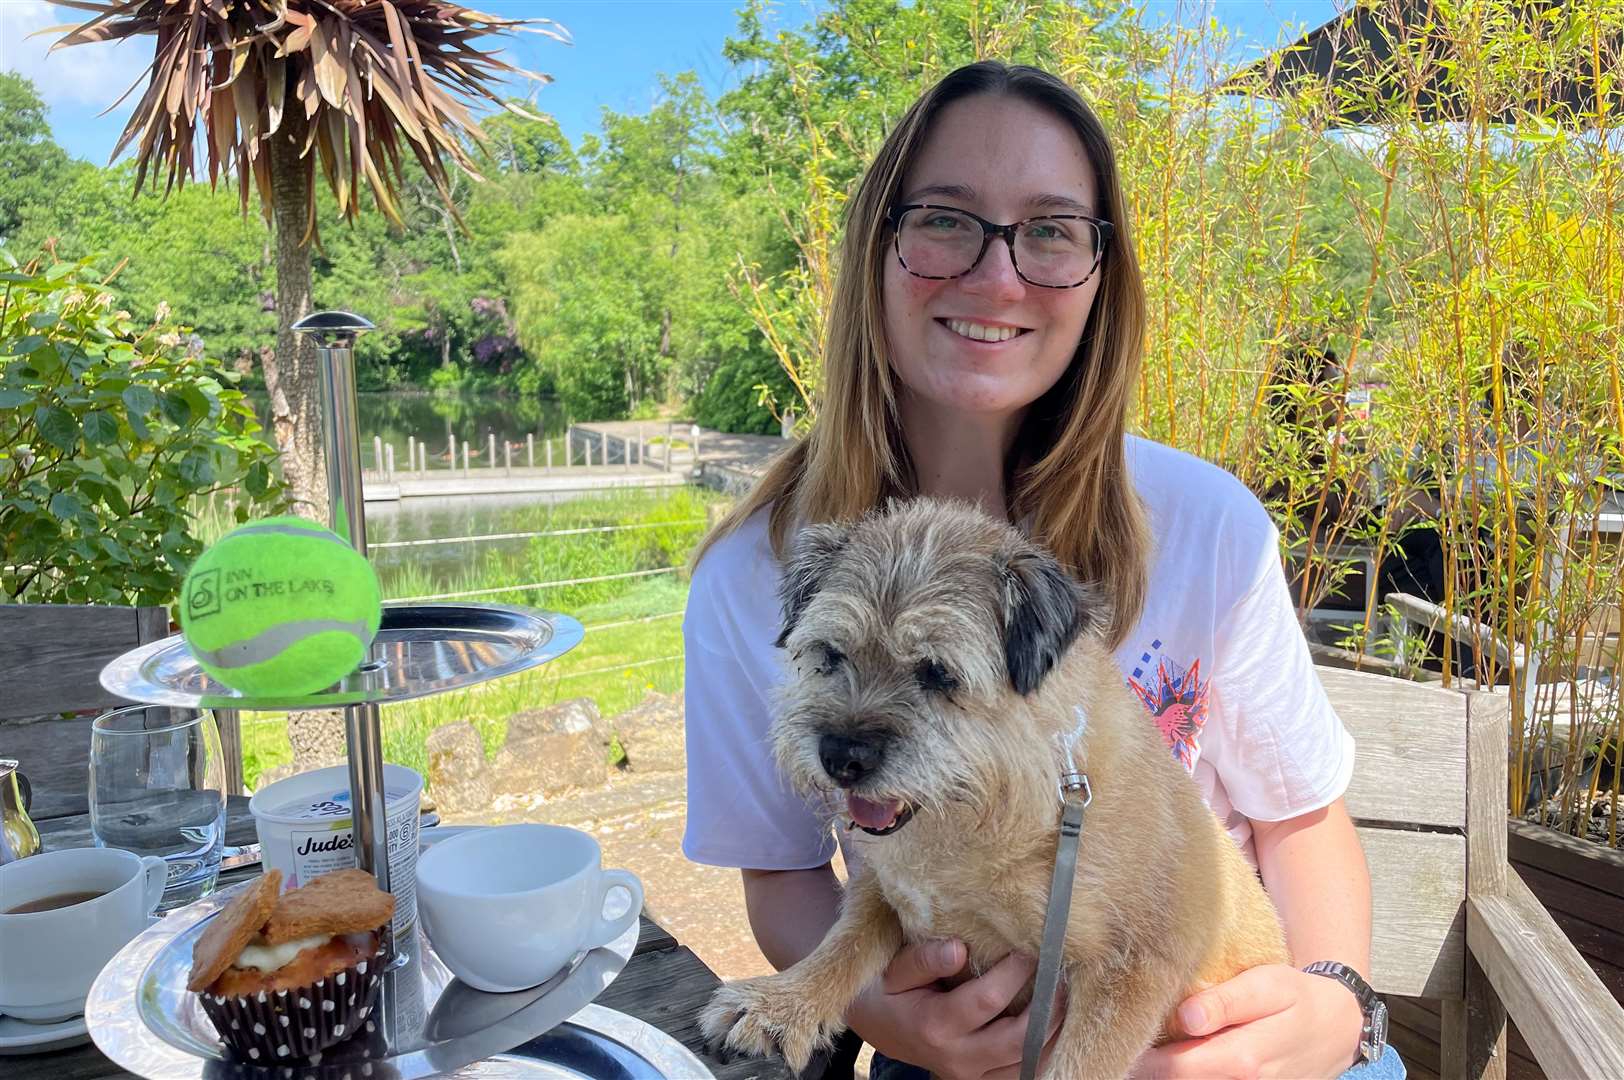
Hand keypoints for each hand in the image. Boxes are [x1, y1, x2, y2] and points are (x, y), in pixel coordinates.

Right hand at [847, 939, 1064, 1079]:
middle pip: (1018, 1038)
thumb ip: (925, 959)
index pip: (989, 1000)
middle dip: (1046, 1006)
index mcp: (935, 1026)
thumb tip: (959, 949)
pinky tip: (1052, 1025)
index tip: (1031, 947)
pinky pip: (1020, 1073)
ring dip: (1051, 1032)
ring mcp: (970, 1075)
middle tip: (1060, 974)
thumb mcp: (896, 970)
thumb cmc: (888, 991)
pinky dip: (1041, 1051)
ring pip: (1026, 1062)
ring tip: (1064, 998)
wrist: (878, 1027)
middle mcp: (957, 1058)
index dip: (1016, 972)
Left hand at [1130, 965, 1363, 1079]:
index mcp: (1244, 1058)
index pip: (1174, 1068)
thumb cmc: (1296, 997)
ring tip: (1140, 1054)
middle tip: (1118, 1046)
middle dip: (1146, 1068)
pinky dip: (1189, 1074)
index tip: (1115, 1041)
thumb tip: (1186, 1016)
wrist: (1337, 1028)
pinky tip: (1170, 1059)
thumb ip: (1226, 1001)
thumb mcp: (1267, 985)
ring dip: (1165, 1073)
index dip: (1140, 1059)